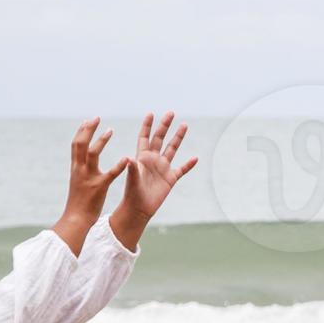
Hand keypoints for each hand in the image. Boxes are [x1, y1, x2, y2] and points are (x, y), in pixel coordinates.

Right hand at [54, 118, 123, 243]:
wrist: (76, 218)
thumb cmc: (79, 201)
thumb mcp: (78, 181)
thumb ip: (80, 169)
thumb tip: (81, 160)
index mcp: (75, 168)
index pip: (76, 145)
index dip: (81, 132)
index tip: (87, 120)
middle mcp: (79, 169)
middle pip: (80, 144)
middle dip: (87, 130)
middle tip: (96, 117)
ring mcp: (88, 177)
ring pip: (92, 154)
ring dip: (101, 141)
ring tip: (110, 130)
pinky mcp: (99, 187)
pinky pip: (109, 174)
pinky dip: (118, 165)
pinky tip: (126, 158)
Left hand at [109, 112, 197, 248]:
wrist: (138, 209)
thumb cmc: (131, 194)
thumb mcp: (131, 180)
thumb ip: (131, 169)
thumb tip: (128, 158)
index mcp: (142, 157)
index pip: (145, 137)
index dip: (147, 126)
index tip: (151, 114)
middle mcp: (153, 160)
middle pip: (160, 139)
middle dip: (165, 126)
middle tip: (171, 113)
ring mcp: (163, 169)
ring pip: (172, 149)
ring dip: (178, 138)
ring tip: (184, 125)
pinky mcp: (170, 179)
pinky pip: (182, 169)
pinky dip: (189, 164)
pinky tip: (195, 158)